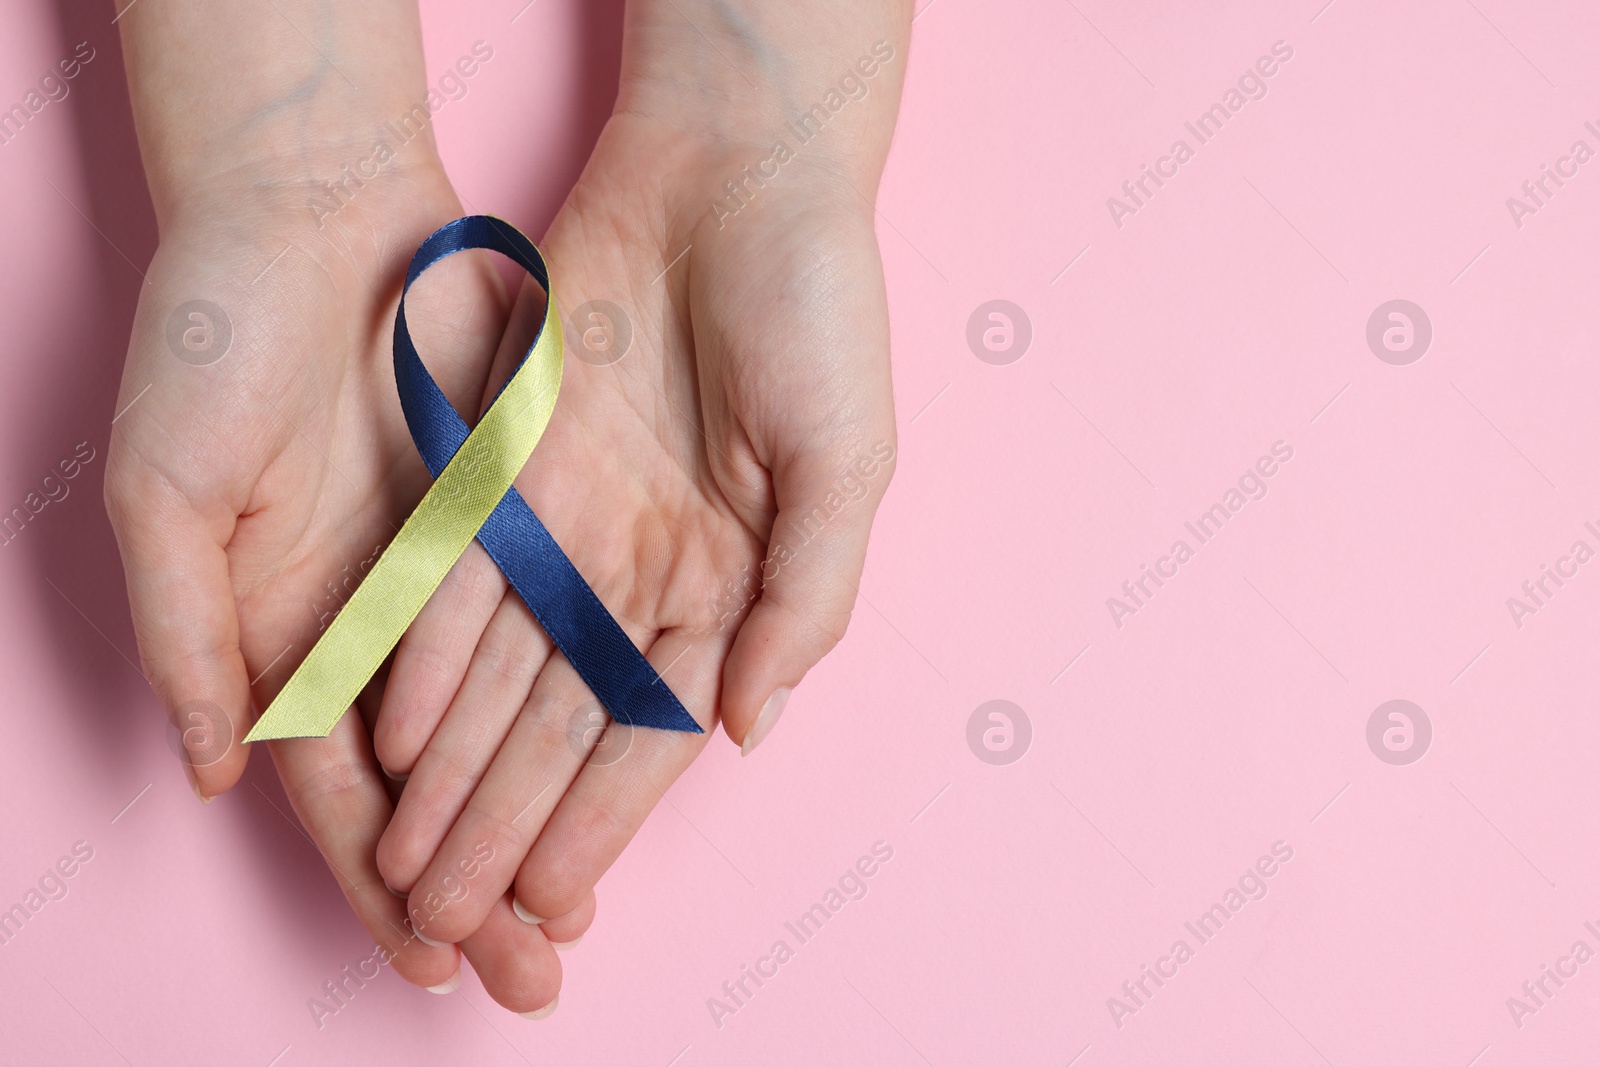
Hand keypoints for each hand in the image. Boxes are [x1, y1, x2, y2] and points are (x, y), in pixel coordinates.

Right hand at [105, 168, 583, 1011]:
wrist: (306, 212)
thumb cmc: (208, 343)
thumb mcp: (170, 494)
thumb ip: (190, 637)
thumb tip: (223, 775)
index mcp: (279, 635)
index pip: (342, 796)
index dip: (386, 878)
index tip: (440, 956)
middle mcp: (371, 622)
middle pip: (441, 782)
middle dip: (486, 876)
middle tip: (541, 966)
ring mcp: (448, 572)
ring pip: (508, 718)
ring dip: (544, 809)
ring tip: (584, 899)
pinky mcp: (509, 513)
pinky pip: (554, 622)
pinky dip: (581, 691)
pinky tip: (623, 756)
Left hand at [370, 1, 906, 946]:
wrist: (735, 175)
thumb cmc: (818, 313)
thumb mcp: (849, 465)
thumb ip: (806, 600)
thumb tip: (749, 729)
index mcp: (734, 582)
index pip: (655, 729)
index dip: (605, 820)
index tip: (555, 901)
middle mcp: (645, 567)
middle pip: (564, 721)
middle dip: (508, 819)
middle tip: (449, 912)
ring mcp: (574, 518)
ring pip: (500, 668)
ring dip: (455, 763)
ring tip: (406, 853)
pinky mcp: (510, 461)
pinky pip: (460, 572)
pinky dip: (426, 647)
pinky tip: (393, 723)